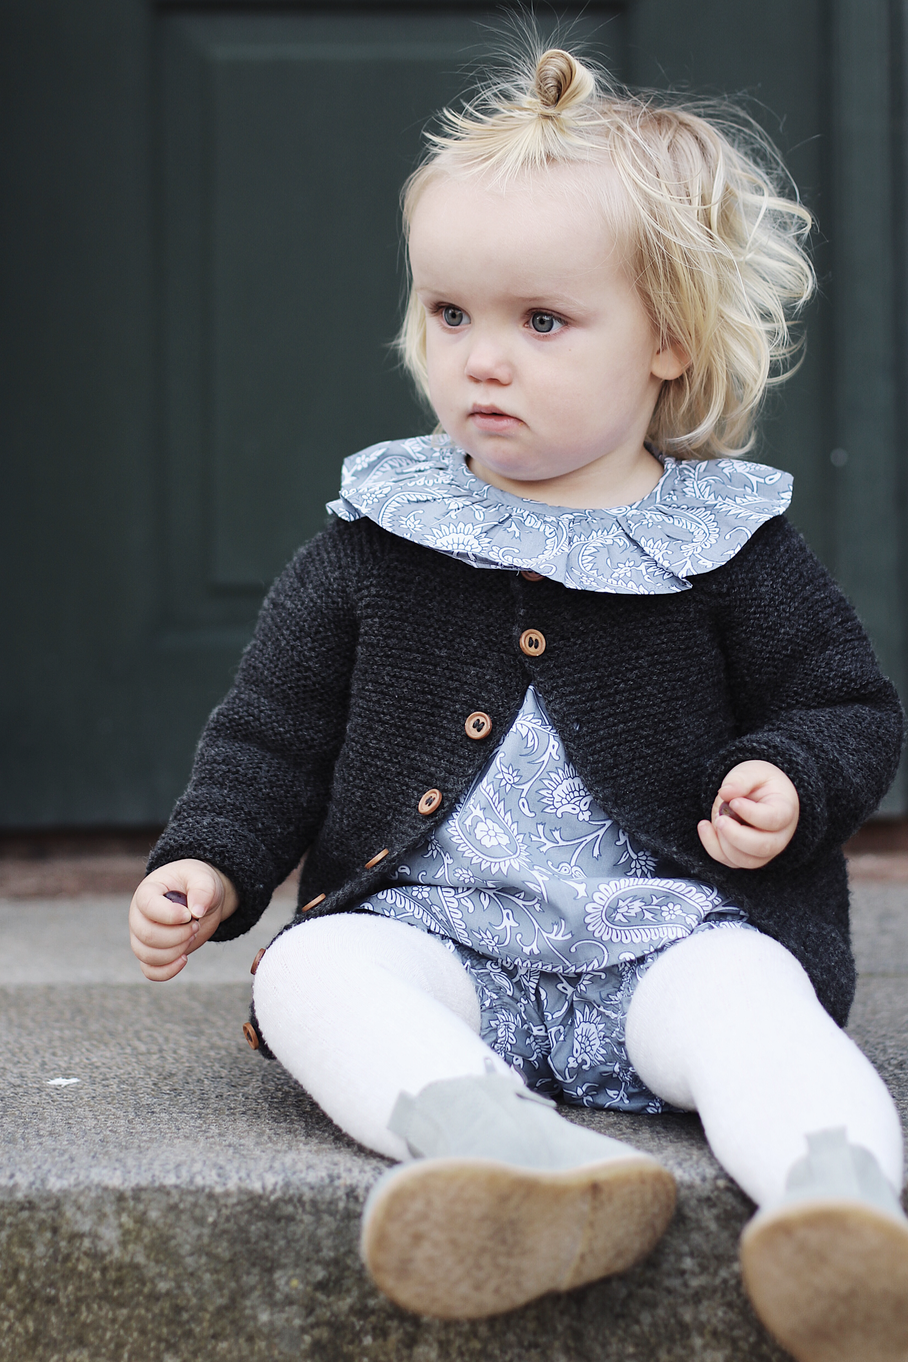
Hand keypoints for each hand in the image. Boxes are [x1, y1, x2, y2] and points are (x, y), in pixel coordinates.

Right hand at [129, 859, 237, 980]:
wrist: (200, 898)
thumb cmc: (196, 883)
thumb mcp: (203, 878)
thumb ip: (202, 890)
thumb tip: (196, 912)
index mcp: (147, 892)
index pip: (148, 907)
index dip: (170, 915)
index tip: (190, 914)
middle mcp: (139, 916)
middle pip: (147, 935)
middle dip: (178, 935)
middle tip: (195, 925)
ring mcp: (142, 937)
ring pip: (147, 955)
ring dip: (175, 951)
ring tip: (192, 935)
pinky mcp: (153, 954)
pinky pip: (150, 971)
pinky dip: (167, 971)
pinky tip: (184, 959)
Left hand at [697, 760, 798, 868]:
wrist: (755, 794)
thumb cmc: (758, 782)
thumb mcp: (753, 771)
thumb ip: (741, 779)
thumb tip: (725, 793)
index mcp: (785, 810)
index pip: (773, 820)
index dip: (752, 814)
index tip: (734, 802)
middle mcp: (779, 836)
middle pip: (763, 847)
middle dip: (736, 836)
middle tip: (720, 819)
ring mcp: (764, 850)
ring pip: (745, 860)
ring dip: (724, 843)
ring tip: (716, 819)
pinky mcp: (746, 857)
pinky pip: (729, 861)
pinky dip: (712, 847)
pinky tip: (705, 826)